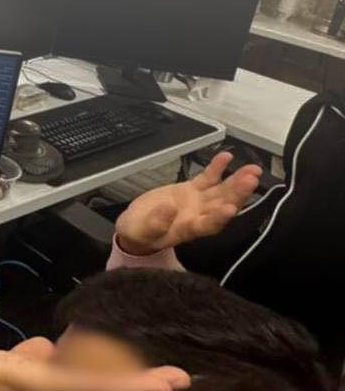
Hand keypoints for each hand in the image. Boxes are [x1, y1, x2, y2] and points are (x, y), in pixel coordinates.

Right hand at [115, 152, 261, 255]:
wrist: (136, 226)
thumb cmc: (138, 233)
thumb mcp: (140, 231)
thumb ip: (156, 223)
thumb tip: (170, 208)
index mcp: (188, 230)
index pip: (208, 225)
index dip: (219, 217)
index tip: (230, 209)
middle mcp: (199, 216)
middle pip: (222, 205)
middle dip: (237, 193)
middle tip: (251, 179)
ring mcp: (198, 201)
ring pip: (221, 191)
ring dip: (236, 180)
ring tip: (252, 169)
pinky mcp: (192, 189)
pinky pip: (208, 179)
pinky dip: (217, 168)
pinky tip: (226, 157)